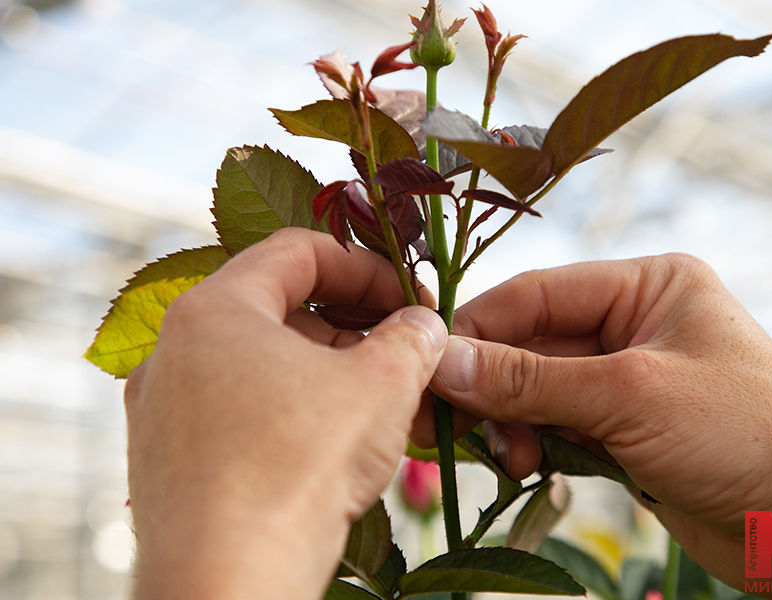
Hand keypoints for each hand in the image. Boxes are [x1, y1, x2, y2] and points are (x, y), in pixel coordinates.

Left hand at [125, 228, 446, 599]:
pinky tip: (331, 443)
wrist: (227, 583)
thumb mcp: (381, 386)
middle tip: (401, 350)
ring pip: (258, 363)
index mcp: (215, 308)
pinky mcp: (167, 459)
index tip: (409, 296)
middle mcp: (174, 349)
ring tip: (376, 401)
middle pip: (277, 307)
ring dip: (323, 369)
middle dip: (350, 323)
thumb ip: (411, 339)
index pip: (299, 253)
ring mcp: (164, 407)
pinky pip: (237, 411)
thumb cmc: (298, 469)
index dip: (366, 267)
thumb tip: (424, 324)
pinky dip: (288, 410)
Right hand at [420, 254, 771, 591]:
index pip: (536, 295)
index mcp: (645, 286)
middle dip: (490, 386)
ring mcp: (627, 381)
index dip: (477, 329)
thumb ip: (528, 380)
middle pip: (530, 345)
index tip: (428, 367)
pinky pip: (557, 428)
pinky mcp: (624, 432)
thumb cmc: (742, 435)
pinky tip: (526, 467)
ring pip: (537, 391)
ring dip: (511, 422)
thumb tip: (441, 362)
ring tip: (509, 459)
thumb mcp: (628, 396)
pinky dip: (534, 445)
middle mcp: (633, 325)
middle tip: (446, 424)